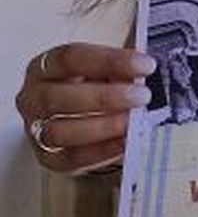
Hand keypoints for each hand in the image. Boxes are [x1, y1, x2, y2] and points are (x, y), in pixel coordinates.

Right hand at [14, 43, 154, 173]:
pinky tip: (125, 142)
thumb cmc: (94, 86)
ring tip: (132, 122)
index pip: (70, 58)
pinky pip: (70, 158)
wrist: (83, 117)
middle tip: (142, 96)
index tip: (145, 65)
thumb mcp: (105, 70)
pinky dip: (100, 151)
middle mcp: (33, 98)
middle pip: (57, 97)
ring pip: (58, 131)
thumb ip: (119, 71)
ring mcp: (35, 130)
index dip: (109, 61)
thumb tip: (144, 75)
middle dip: (103, 97)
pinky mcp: (48, 158)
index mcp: (44, 67)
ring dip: (100, 127)